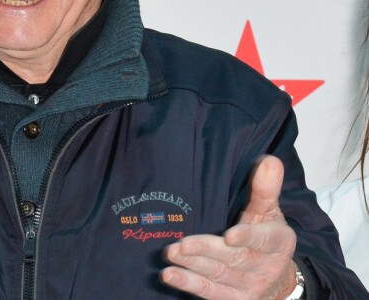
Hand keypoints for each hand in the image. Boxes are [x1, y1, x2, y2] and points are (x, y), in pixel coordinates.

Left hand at [160, 155, 297, 299]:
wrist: (276, 279)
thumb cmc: (267, 235)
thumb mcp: (269, 211)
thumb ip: (265, 188)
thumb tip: (269, 161)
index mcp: (276, 243)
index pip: (262, 240)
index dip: (247, 237)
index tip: (229, 235)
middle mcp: (262, 267)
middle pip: (232, 259)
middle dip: (206, 250)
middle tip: (182, 244)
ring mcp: (245, 285)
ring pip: (217, 275)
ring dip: (193, 266)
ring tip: (171, 254)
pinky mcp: (229, 297)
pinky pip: (209, 291)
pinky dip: (189, 284)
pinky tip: (170, 275)